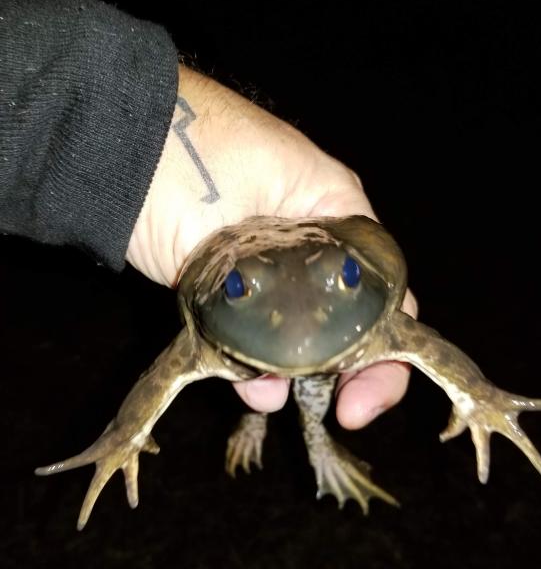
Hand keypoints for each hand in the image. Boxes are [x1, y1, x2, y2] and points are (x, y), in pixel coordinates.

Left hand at [127, 65, 417, 427]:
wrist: (119, 155)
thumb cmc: (205, 158)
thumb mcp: (290, 190)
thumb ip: (322, 255)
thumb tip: (324, 335)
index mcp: (336, 218)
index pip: (387, 295)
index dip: (392, 350)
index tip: (368, 395)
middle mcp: (307, 253)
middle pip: (349, 328)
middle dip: (350, 374)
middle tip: (346, 413)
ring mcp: (263, 278)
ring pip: (296, 343)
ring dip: (296, 377)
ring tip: (274, 394)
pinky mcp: (222, 295)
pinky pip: (249, 344)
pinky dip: (252, 371)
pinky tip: (252, 388)